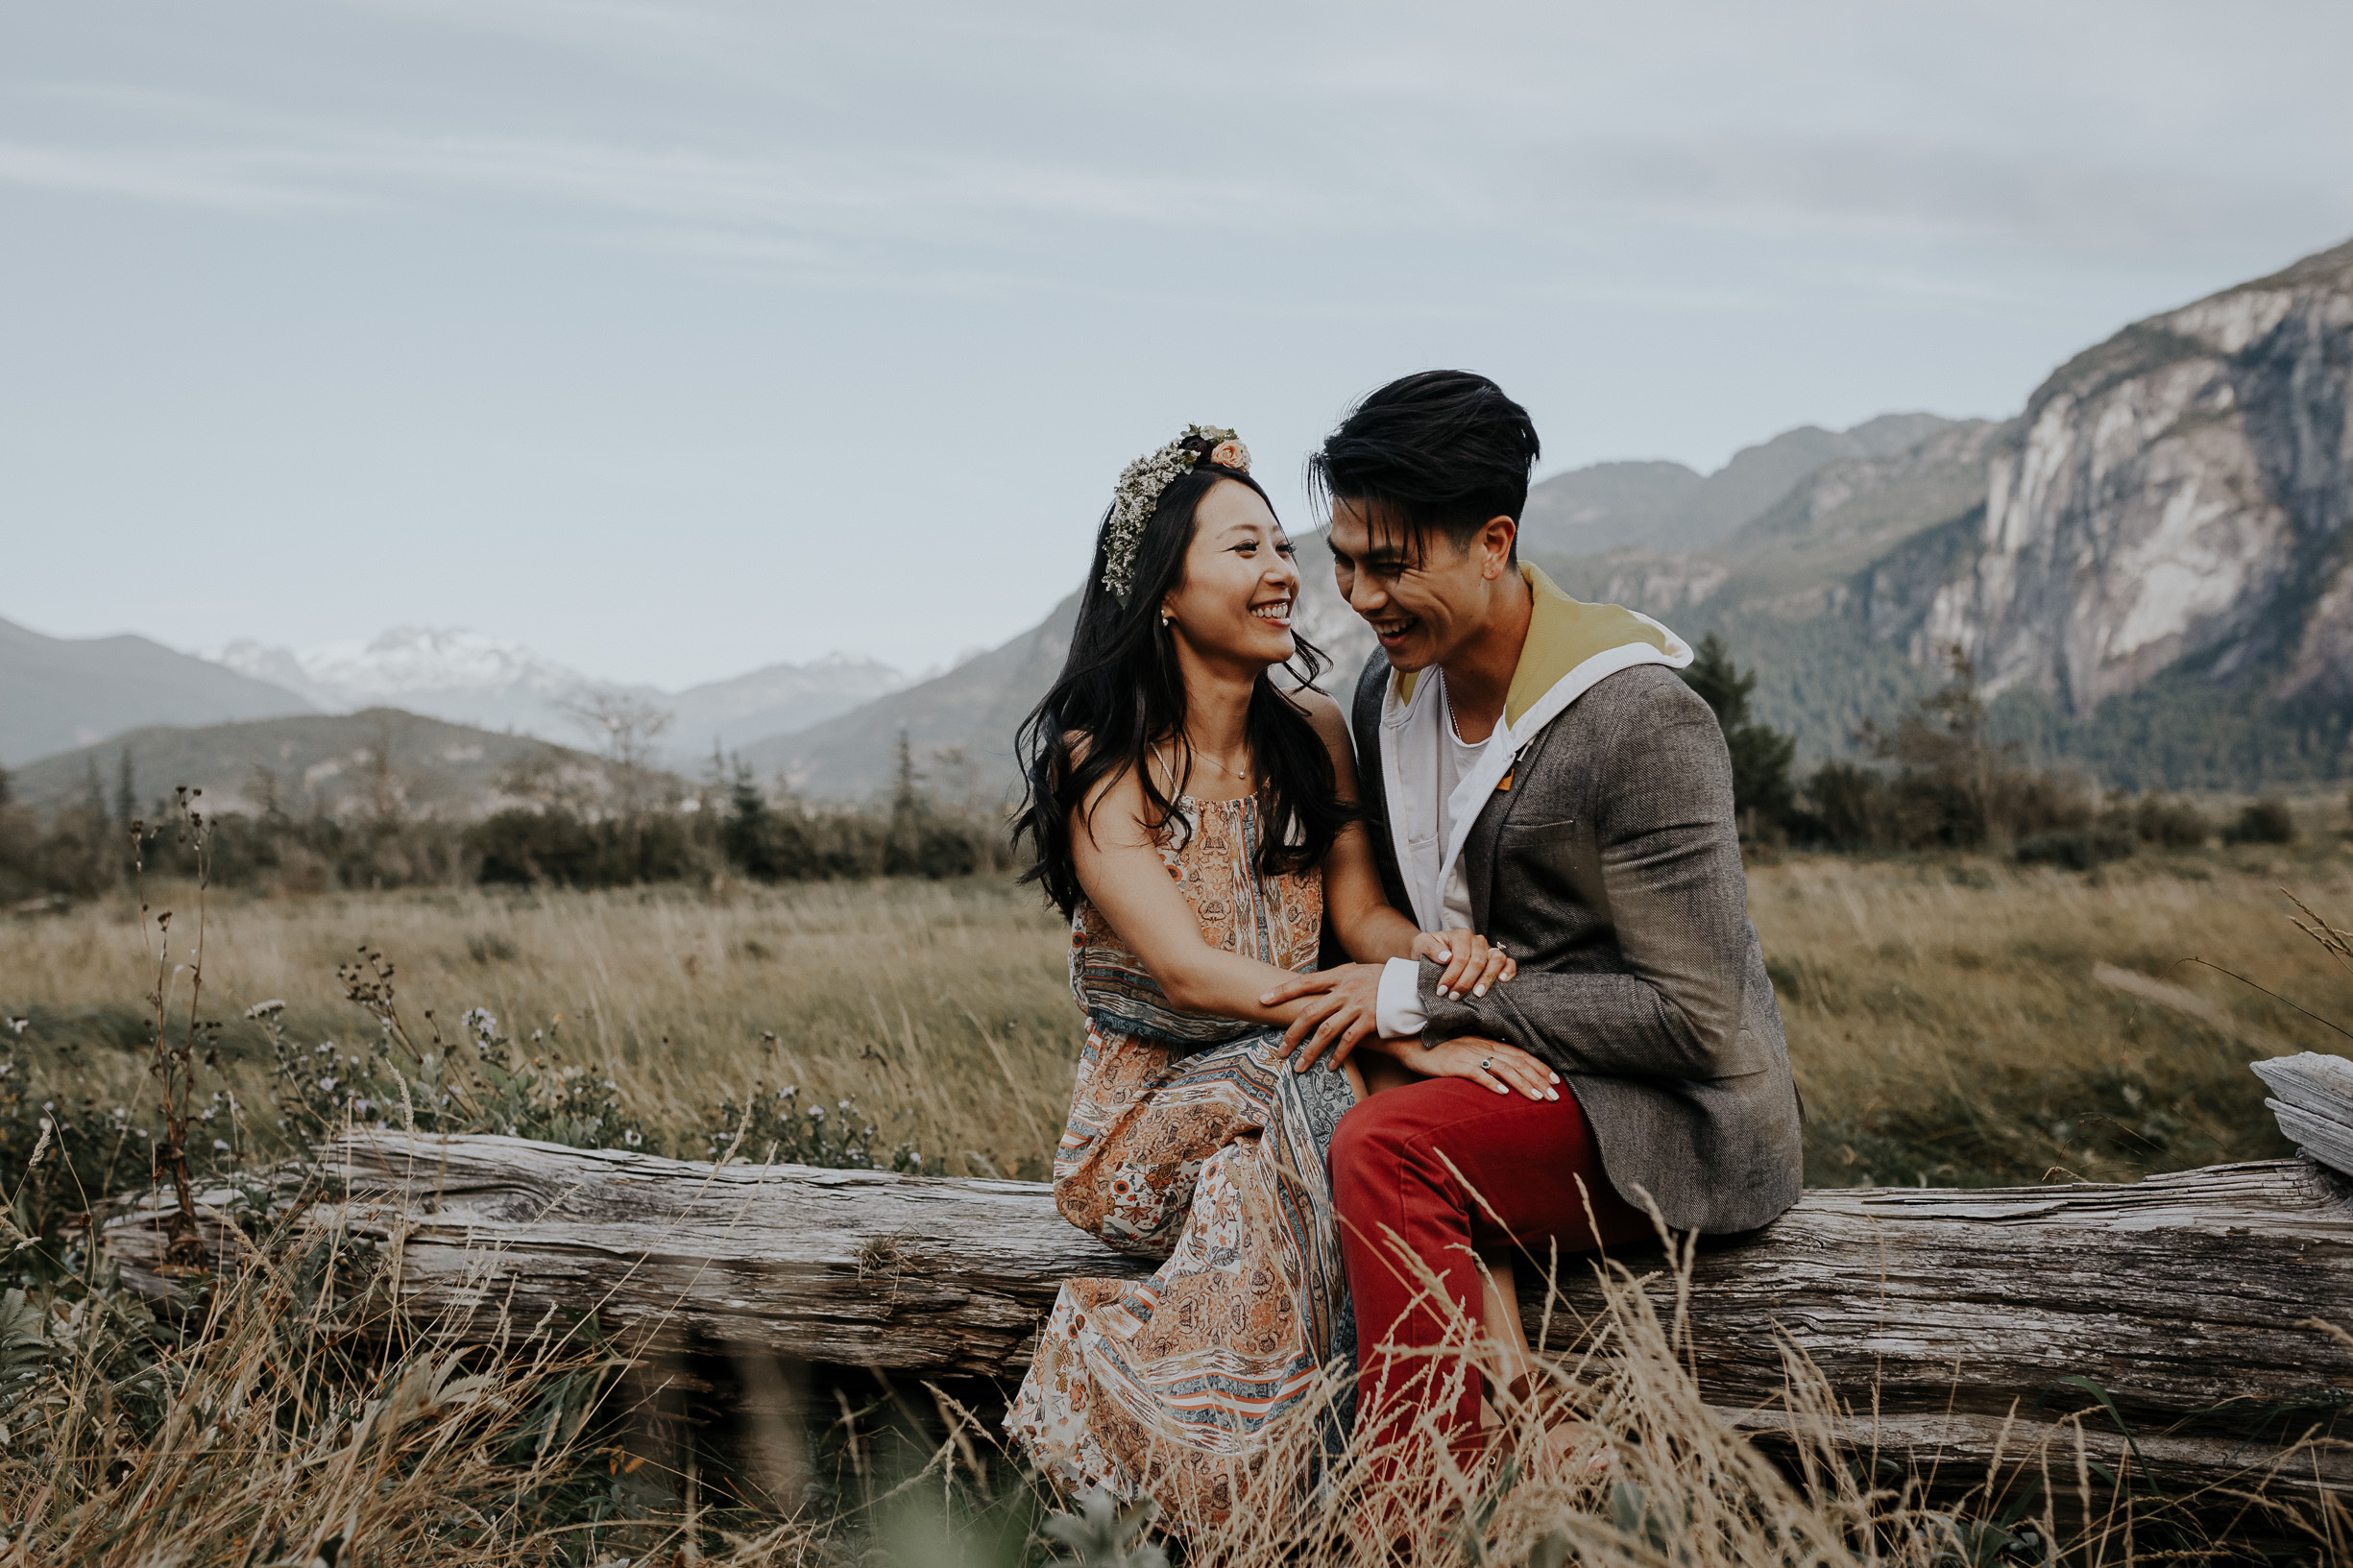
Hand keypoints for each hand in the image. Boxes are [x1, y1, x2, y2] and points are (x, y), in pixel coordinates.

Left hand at [1260, 963, 1383, 1073]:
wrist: (1415, 984)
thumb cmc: (1384, 979)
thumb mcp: (1359, 972)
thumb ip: (1338, 982)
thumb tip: (1313, 991)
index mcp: (1340, 975)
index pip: (1305, 982)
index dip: (1282, 991)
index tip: (1263, 1000)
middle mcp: (1347, 990)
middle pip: (1310, 1012)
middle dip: (1292, 1034)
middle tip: (1280, 1051)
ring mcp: (1359, 1005)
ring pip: (1326, 1031)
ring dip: (1310, 1051)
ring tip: (1299, 1066)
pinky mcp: (1372, 1020)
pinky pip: (1349, 1041)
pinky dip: (1338, 1055)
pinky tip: (1330, 1066)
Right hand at [1410, 1035, 1558, 1100]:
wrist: (1412, 1045)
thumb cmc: (1441, 1052)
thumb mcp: (1469, 1052)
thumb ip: (1487, 1059)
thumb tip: (1507, 1075)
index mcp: (1488, 1043)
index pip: (1520, 1054)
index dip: (1540, 1067)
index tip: (1556, 1081)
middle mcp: (1483, 1046)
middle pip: (1518, 1062)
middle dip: (1538, 1080)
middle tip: (1554, 1096)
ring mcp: (1469, 1055)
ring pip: (1503, 1069)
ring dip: (1522, 1084)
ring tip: (1537, 1098)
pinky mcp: (1455, 1064)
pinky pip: (1476, 1073)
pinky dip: (1491, 1083)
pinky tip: (1503, 1094)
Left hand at [1413, 929, 1516, 1000]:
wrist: (1431, 952)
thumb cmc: (1428, 949)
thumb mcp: (1422, 944)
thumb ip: (1431, 948)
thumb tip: (1447, 957)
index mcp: (1461, 935)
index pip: (1461, 957)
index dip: (1452, 975)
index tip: (1442, 991)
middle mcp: (1478, 941)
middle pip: (1478, 962)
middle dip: (1466, 982)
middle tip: (1454, 997)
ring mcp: (1488, 949)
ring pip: (1496, 961)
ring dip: (1487, 979)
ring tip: (1477, 994)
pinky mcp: (1496, 959)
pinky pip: (1508, 962)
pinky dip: (1508, 971)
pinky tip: (1502, 981)